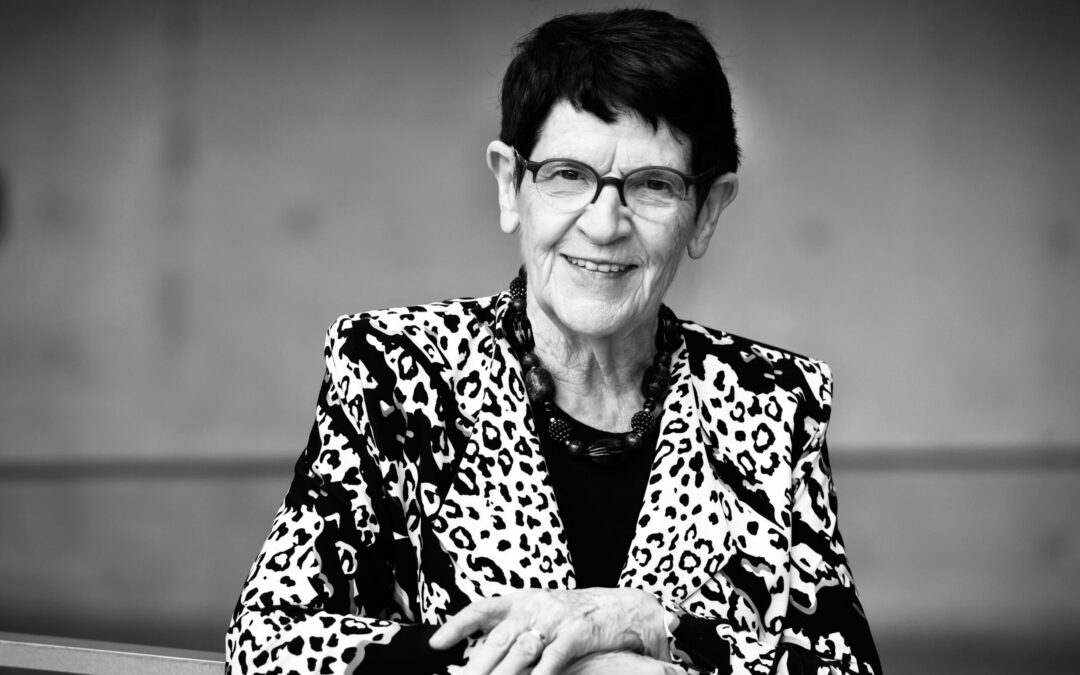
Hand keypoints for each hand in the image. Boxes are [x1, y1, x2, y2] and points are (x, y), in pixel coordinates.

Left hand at [429, 588, 667, 674]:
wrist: (627, 608)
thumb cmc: (579, 617)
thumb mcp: (542, 614)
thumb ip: (514, 630)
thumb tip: (479, 653)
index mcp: (522, 601)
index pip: (482, 609)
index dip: (457, 625)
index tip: (435, 643)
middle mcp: (535, 606)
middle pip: (496, 639)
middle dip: (474, 666)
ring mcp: (556, 619)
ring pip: (519, 651)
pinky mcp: (578, 633)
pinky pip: (553, 658)